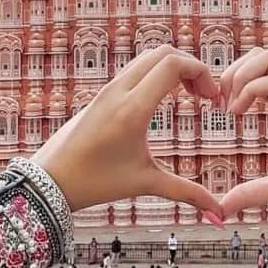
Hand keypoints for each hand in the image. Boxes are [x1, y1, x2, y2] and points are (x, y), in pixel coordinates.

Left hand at [32, 45, 222, 219]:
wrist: (49, 180)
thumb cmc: (95, 182)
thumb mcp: (145, 183)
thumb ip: (186, 193)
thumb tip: (218, 214)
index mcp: (133, 109)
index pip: (173, 64)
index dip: (201, 72)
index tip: (212, 99)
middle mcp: (119, 91)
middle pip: (164, 53)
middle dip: (191, 67)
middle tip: (205, 96)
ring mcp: (108, 89)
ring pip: (148, 58)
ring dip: (173, 69)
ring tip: (190, 97)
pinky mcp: (101, 94)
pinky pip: (135, 69)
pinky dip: (156, 74)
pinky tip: (165, 100)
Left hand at [219, 48, 267, 215]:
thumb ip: (250, 193)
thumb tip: (223, 209)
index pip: (256, 74)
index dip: (232, 83)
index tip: (219, 110)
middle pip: (260, 55)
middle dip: (233, 71)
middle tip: (220, 102)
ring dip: (243, 74)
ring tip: (232, 105)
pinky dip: (252, 89)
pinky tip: (240, 113)